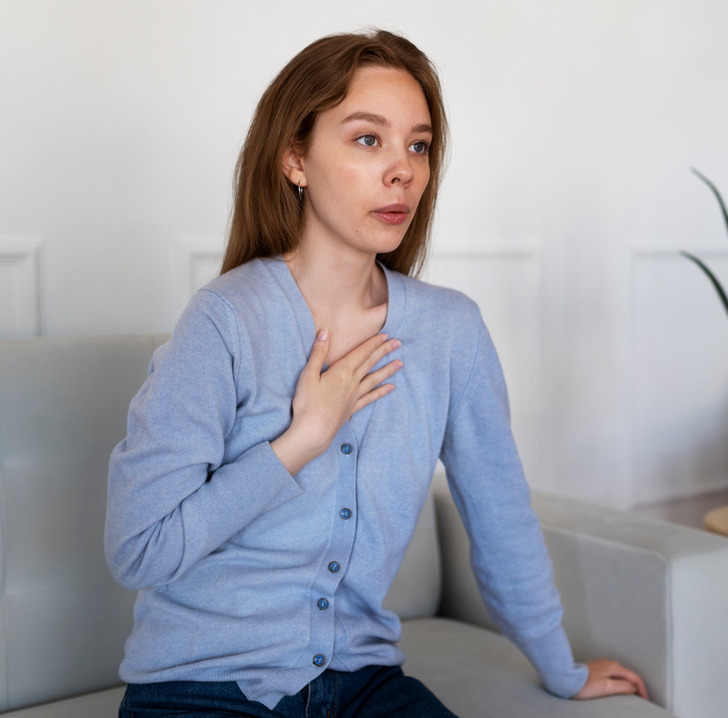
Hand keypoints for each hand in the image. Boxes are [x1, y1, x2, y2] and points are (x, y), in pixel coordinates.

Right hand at [271, 329, 401, 474]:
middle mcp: (352, 382)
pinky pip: (370, 398)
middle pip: (370, 363)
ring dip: (387, 370)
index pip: (360, 353)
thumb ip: (318, 353)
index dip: (373, 343)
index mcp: (341, 372)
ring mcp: (354, 396)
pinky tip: (390, 388)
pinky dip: (381, 392)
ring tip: (400, 364)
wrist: (313, 431)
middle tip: (398, 343)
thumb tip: (325, 332)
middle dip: (384, 351)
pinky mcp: (352, 409)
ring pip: (374, 379)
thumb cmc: (307, 403)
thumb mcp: (308, 374)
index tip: (385, 335)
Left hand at [573, 659, 647, 700]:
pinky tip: (617, 690)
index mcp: (614, 667)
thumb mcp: (607, 687)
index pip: (634, 677)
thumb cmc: (584, 684)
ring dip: (627, 685)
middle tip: (640, 699)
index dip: (642, 689)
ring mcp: (602, 666)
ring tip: (630, 697)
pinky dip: (619, 684)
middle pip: (628, 676)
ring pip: (620, 676)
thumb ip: (622, 686)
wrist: (567, 678)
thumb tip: (633, 688)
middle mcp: (609, 664)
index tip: (645, 699)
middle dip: (636, 687)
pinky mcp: (597, 671)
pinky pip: (613, 677)